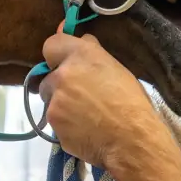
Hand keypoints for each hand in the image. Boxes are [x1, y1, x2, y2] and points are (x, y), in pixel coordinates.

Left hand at [39, 30, 165, 168]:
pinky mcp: (53, 124)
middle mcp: (62, 74)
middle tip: (81, 95)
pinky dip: (66, 125)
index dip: (57, 54)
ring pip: (50, 100)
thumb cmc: (132, 102)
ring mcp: (54, 101)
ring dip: (61, 105)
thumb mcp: (118, 69)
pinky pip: (55, 121)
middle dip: (59, 85)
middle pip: (48, 77)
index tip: (64, 61)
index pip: (52, 44)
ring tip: (84, 116)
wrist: (130, 139)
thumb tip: (82, 41)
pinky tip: (85, 130)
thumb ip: (93, 54)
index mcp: (81, 55)